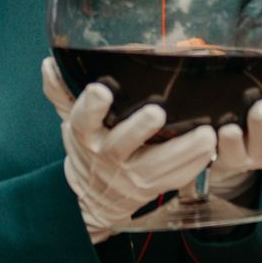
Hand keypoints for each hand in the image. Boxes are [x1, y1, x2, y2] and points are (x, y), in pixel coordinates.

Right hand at [44, 59, 218, 241]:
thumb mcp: (70, 120)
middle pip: (121, 145)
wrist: (95, 199)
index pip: (82, 121)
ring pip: (157, 166)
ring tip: (206, 135)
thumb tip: (50, 63)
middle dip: (138, 130)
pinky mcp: (153, 188)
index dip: (90, 107)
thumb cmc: (89, 147)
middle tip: (157, 112)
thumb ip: (62, 92)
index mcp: (85, 137)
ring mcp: (131, 176)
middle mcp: (107, 157)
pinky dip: (194, 166)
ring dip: (182, 152)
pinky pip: (174, 179)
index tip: (100, 89)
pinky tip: (211, 150)